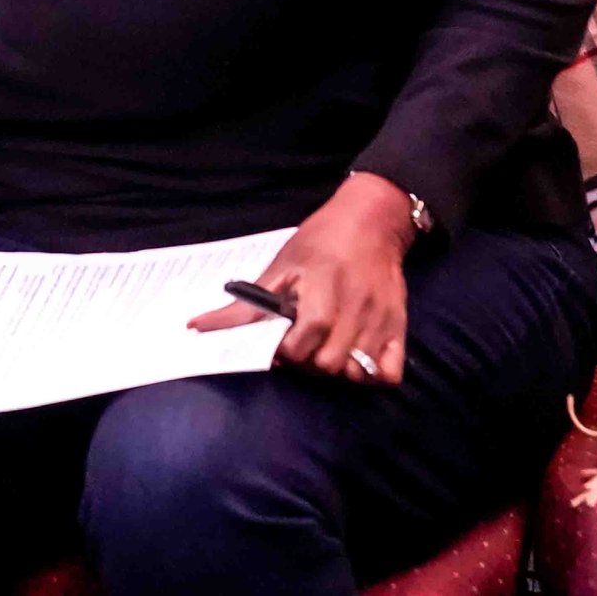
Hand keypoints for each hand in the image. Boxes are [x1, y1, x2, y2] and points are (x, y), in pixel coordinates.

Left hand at [188, 172, 416, 383]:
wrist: (371, 221)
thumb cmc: (318, 241)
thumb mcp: (280, 265)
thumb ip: (246, 305)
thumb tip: (196, 327)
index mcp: (321, 292)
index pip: (301, 343)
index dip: (284, 350)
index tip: (278, 340)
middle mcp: (354, 311)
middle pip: (328, 364)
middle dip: (307, 363)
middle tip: (300, 345)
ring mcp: (380, 322)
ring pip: (357, 373)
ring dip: (336, 370)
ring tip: (324, 349)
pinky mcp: (399, 328)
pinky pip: (390, 373)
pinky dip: (371, 374)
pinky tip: (353, 359)